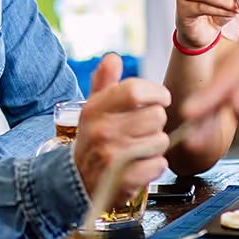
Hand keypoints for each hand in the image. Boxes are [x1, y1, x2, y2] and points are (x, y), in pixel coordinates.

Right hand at [73, 53, 172, 207]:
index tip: (159, 99)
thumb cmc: (93, 139)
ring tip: (139, 148)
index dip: (156, 93)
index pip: (136, 90)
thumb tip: (113, 57)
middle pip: (156, 115)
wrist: (77, 180)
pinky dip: (154, 166)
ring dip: (155, 145)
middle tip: (142, 129)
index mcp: (95, 109)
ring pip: (161, 140)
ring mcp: (113, 157)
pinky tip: (140, 165)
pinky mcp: (125, 180)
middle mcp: (103, 131)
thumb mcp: (93, 108)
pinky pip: (159, 164)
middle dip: (155, 122)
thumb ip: (104, 81)